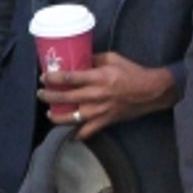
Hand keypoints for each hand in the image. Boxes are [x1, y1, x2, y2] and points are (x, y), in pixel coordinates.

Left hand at [38, 51, 178, 134]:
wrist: (151, 91)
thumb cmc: (132, 72)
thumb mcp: (113, 58)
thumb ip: (93, 59)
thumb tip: (77, 59)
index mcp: (98, 77)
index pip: (69, 78)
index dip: (53, 78)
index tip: (44, 78)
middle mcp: (96, 95)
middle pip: (66, 98)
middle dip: (49, 96)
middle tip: (41, 93)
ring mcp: (100, 110)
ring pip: (72, 118)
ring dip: (57, 117)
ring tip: (50, 113)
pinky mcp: (106, 121)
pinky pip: (88, 132)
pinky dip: (77, 135)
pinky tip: (69, 134)